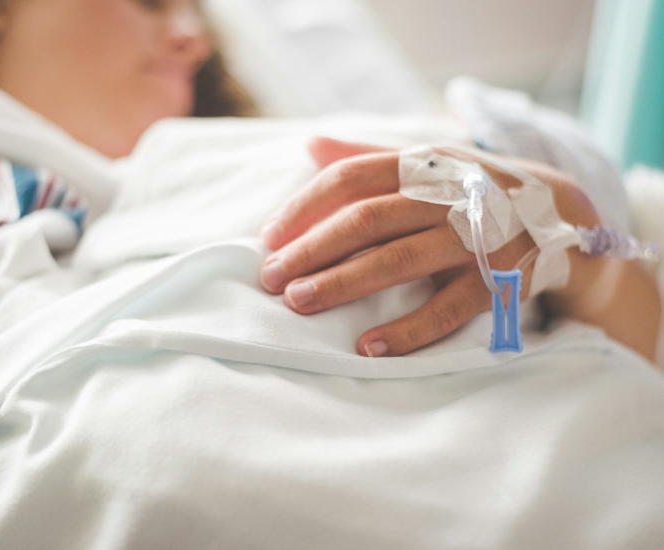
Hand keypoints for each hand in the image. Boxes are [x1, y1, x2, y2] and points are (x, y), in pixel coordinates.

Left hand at [260, 138, 659, 361]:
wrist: (559, 213)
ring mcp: (475, 238)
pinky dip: (408, 329)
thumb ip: (371, 155)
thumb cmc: (472, 189)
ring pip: (399, 260)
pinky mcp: (500, 279)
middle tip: (270, 277)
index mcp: (423, 165)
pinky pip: (448, 308)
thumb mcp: (428, 163)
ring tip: (299, 303)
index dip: (304, 205)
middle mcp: (446, 196)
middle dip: (312, 249)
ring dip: (344, 284)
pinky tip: (368, 346)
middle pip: (367, 219)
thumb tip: (310, 144)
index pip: (351, 176)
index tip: (267, 236)